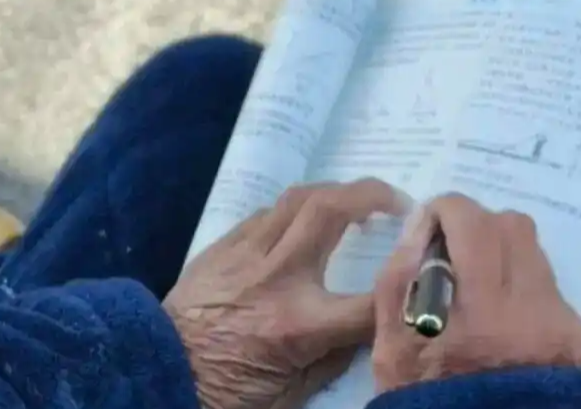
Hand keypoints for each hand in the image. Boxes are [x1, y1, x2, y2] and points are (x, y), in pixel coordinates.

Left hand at [164, 179, 407, 408]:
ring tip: (355, 201)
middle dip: (371, 194)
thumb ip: (336, 357)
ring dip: (333, 192)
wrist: (159, 370)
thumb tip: (368, 327)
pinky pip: (265, 214)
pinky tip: (303, 223)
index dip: (405, 282)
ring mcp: (245, 255)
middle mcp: (276, 277)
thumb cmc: (226, 392)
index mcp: (298, 324)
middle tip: (396, 201)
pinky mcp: (221, 247)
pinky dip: (293, 211)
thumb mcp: (292, 394)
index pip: (372, 297)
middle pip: (331, 211)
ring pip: (296, 198)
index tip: (420, 272)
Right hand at [372, 193, 580, 391]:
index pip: (469, 224)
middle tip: (452, 246)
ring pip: (534, 251)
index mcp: (476, 312)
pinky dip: (520, 288)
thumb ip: (397, 280)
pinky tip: (502, 318)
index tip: (430, 224)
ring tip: (476, 283)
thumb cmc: (427, 393)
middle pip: (511, 226)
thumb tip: (418, 225)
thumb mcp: (391, 346)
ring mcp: (558, 323)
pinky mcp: (577, 336)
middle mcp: (527, 310)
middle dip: (476, 223)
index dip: (446, 210)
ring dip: (500, 251)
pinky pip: (548, 287)